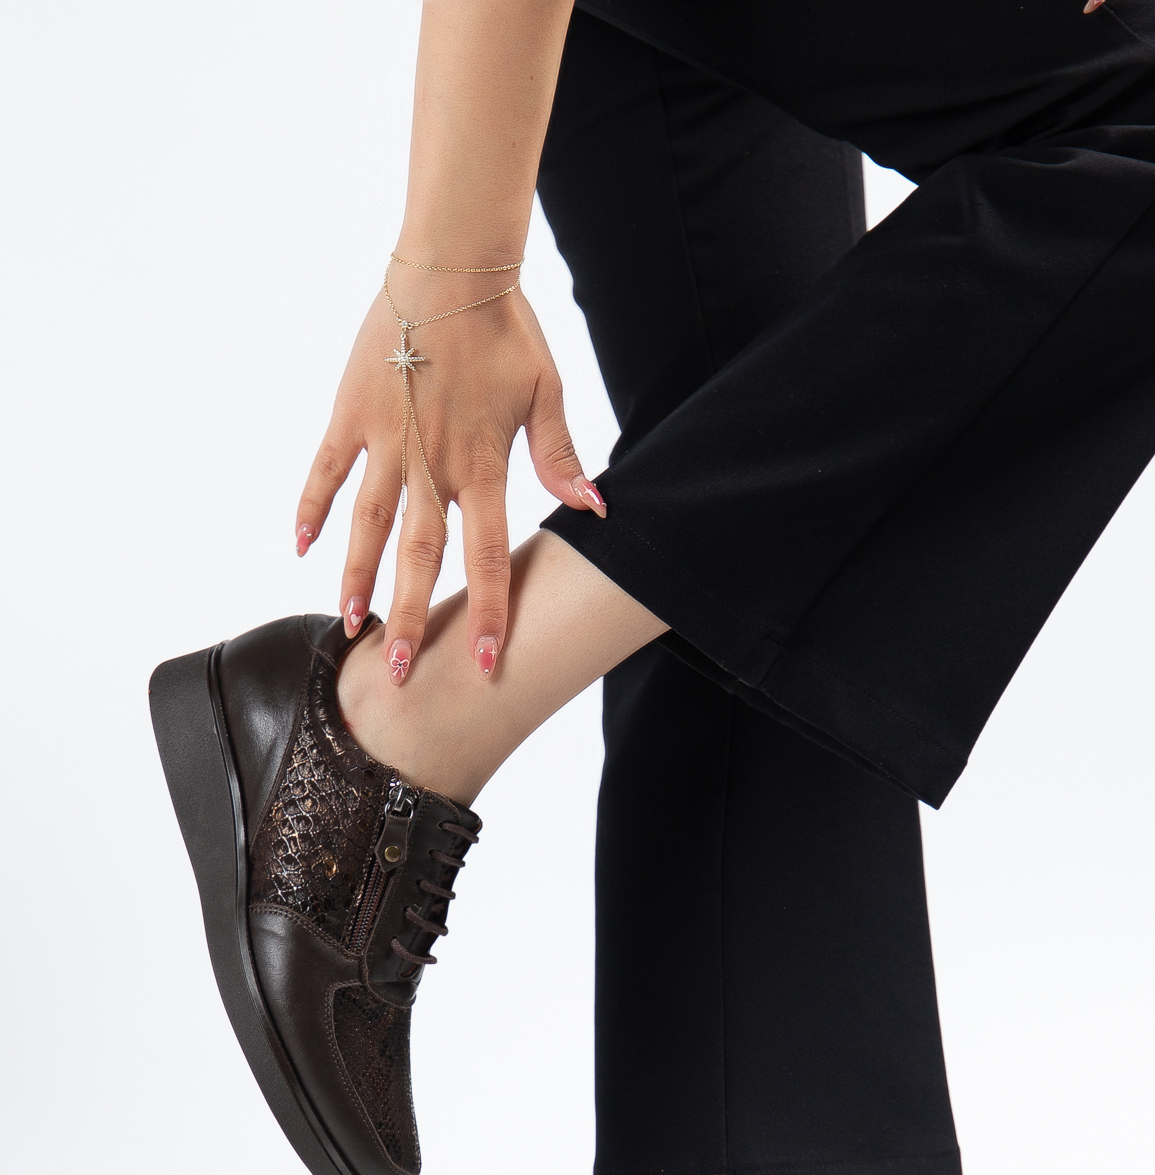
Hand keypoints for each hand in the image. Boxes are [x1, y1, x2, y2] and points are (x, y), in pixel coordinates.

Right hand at [294, 269, 605, 680]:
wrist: (452, 265)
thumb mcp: (546, 392)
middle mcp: (432, 464)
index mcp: (483, 466)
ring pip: (368, 525)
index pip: (488, 557)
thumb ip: (561, 457)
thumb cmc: (505, 329)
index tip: (486, 664)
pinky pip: (326, 471)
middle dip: (412, 618)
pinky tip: (302, 547)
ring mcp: (386, 441)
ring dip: (358, 578)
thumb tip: (594, 510)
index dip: (490, 613)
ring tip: (351, 624)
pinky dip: (312, 507)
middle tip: (400, 673)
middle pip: (421, 556)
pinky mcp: (351, 414)